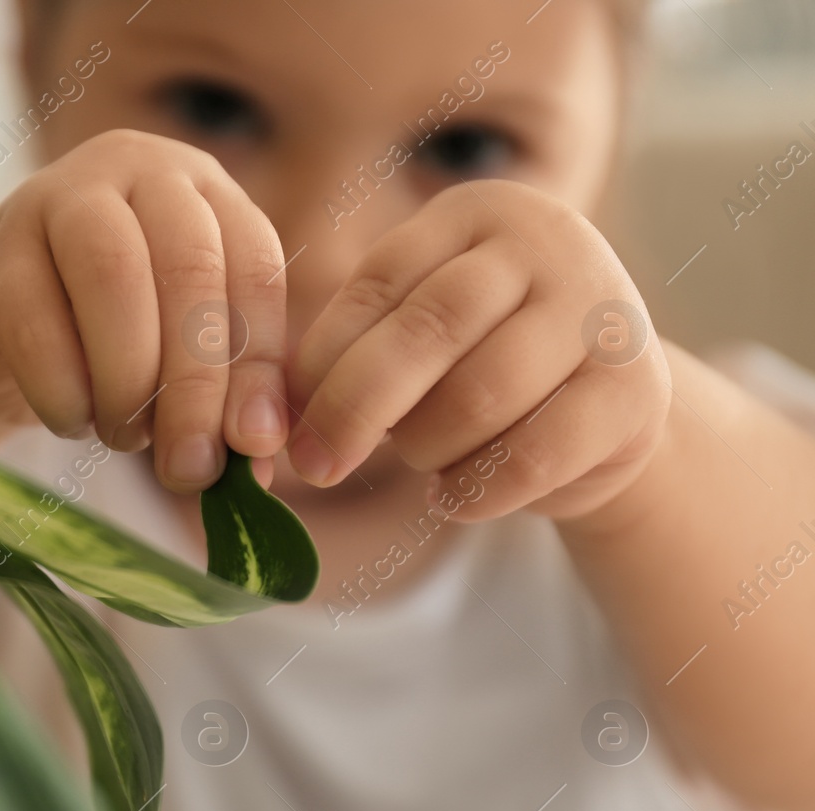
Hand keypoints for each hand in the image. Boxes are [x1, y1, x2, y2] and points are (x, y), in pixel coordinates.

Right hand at [0, 129, 290, 491]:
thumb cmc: (99, 341)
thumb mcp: (175, 351)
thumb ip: (223, 391)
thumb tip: (262, 458)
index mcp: (201, 187)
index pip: (255, 265)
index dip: (260, 362)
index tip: (253, 445)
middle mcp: (133, 169)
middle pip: (188, 268)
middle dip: (196, 384)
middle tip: (190, 467)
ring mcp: (53, 198)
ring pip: (113, 277)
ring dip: (129, 380)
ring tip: (126, 438)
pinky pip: (34, 322)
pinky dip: (62, 389)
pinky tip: (71, 421)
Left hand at [285, 180, 670, 519]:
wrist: (606, 414)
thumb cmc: (478, 370)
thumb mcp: (415, 340)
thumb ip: (351, 356)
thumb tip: (272, 416)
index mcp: (475, 214)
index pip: (379, 284)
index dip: (322, 362)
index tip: (282, 425)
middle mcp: (548, 242)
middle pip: (429, 330)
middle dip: (355, 408)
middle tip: (316, 466)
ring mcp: (603, 309)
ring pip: (479, 396)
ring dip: (426, 450)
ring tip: (422, 461)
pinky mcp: (637, 388)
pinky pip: (532, 455)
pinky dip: (474, 490)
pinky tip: (454, 497)